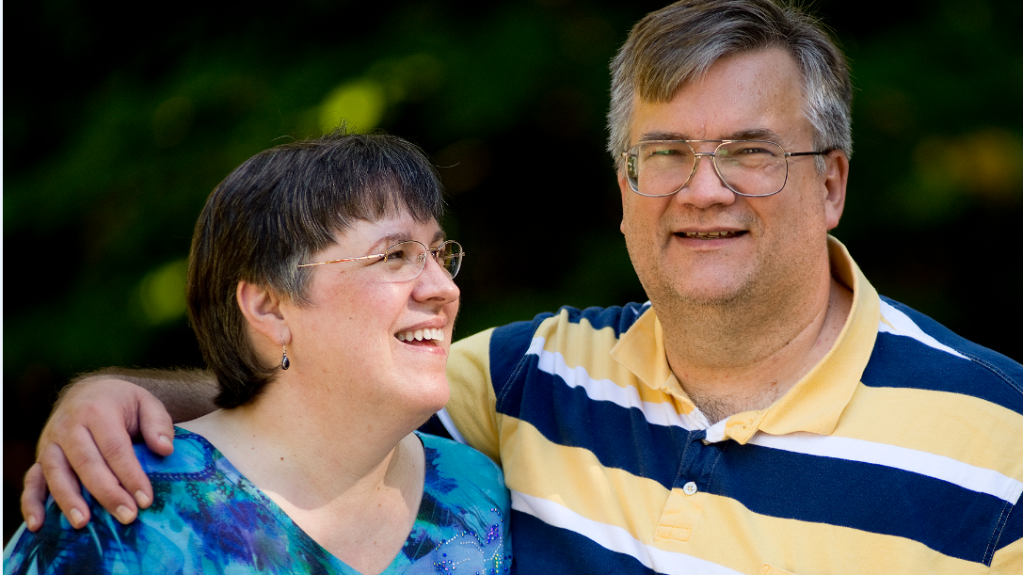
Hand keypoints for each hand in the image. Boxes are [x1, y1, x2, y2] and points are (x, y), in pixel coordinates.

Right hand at [21, 377, 174, 529]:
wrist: (88, 392)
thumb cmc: (122, 403)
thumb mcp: (146, 403)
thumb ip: (158, 423)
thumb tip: (165, 449)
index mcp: (97, 411)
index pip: (115, 448)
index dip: (131, 475)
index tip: (146, 500)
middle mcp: (69, 426)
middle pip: (87, 464)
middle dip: (107, 493)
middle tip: (127, 516)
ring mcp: (50, 442)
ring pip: (57, 474)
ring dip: (69, 500)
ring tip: (84, 523)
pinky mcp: (40, 457)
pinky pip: (32, 481)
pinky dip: (31, 503)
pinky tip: (37, 525)